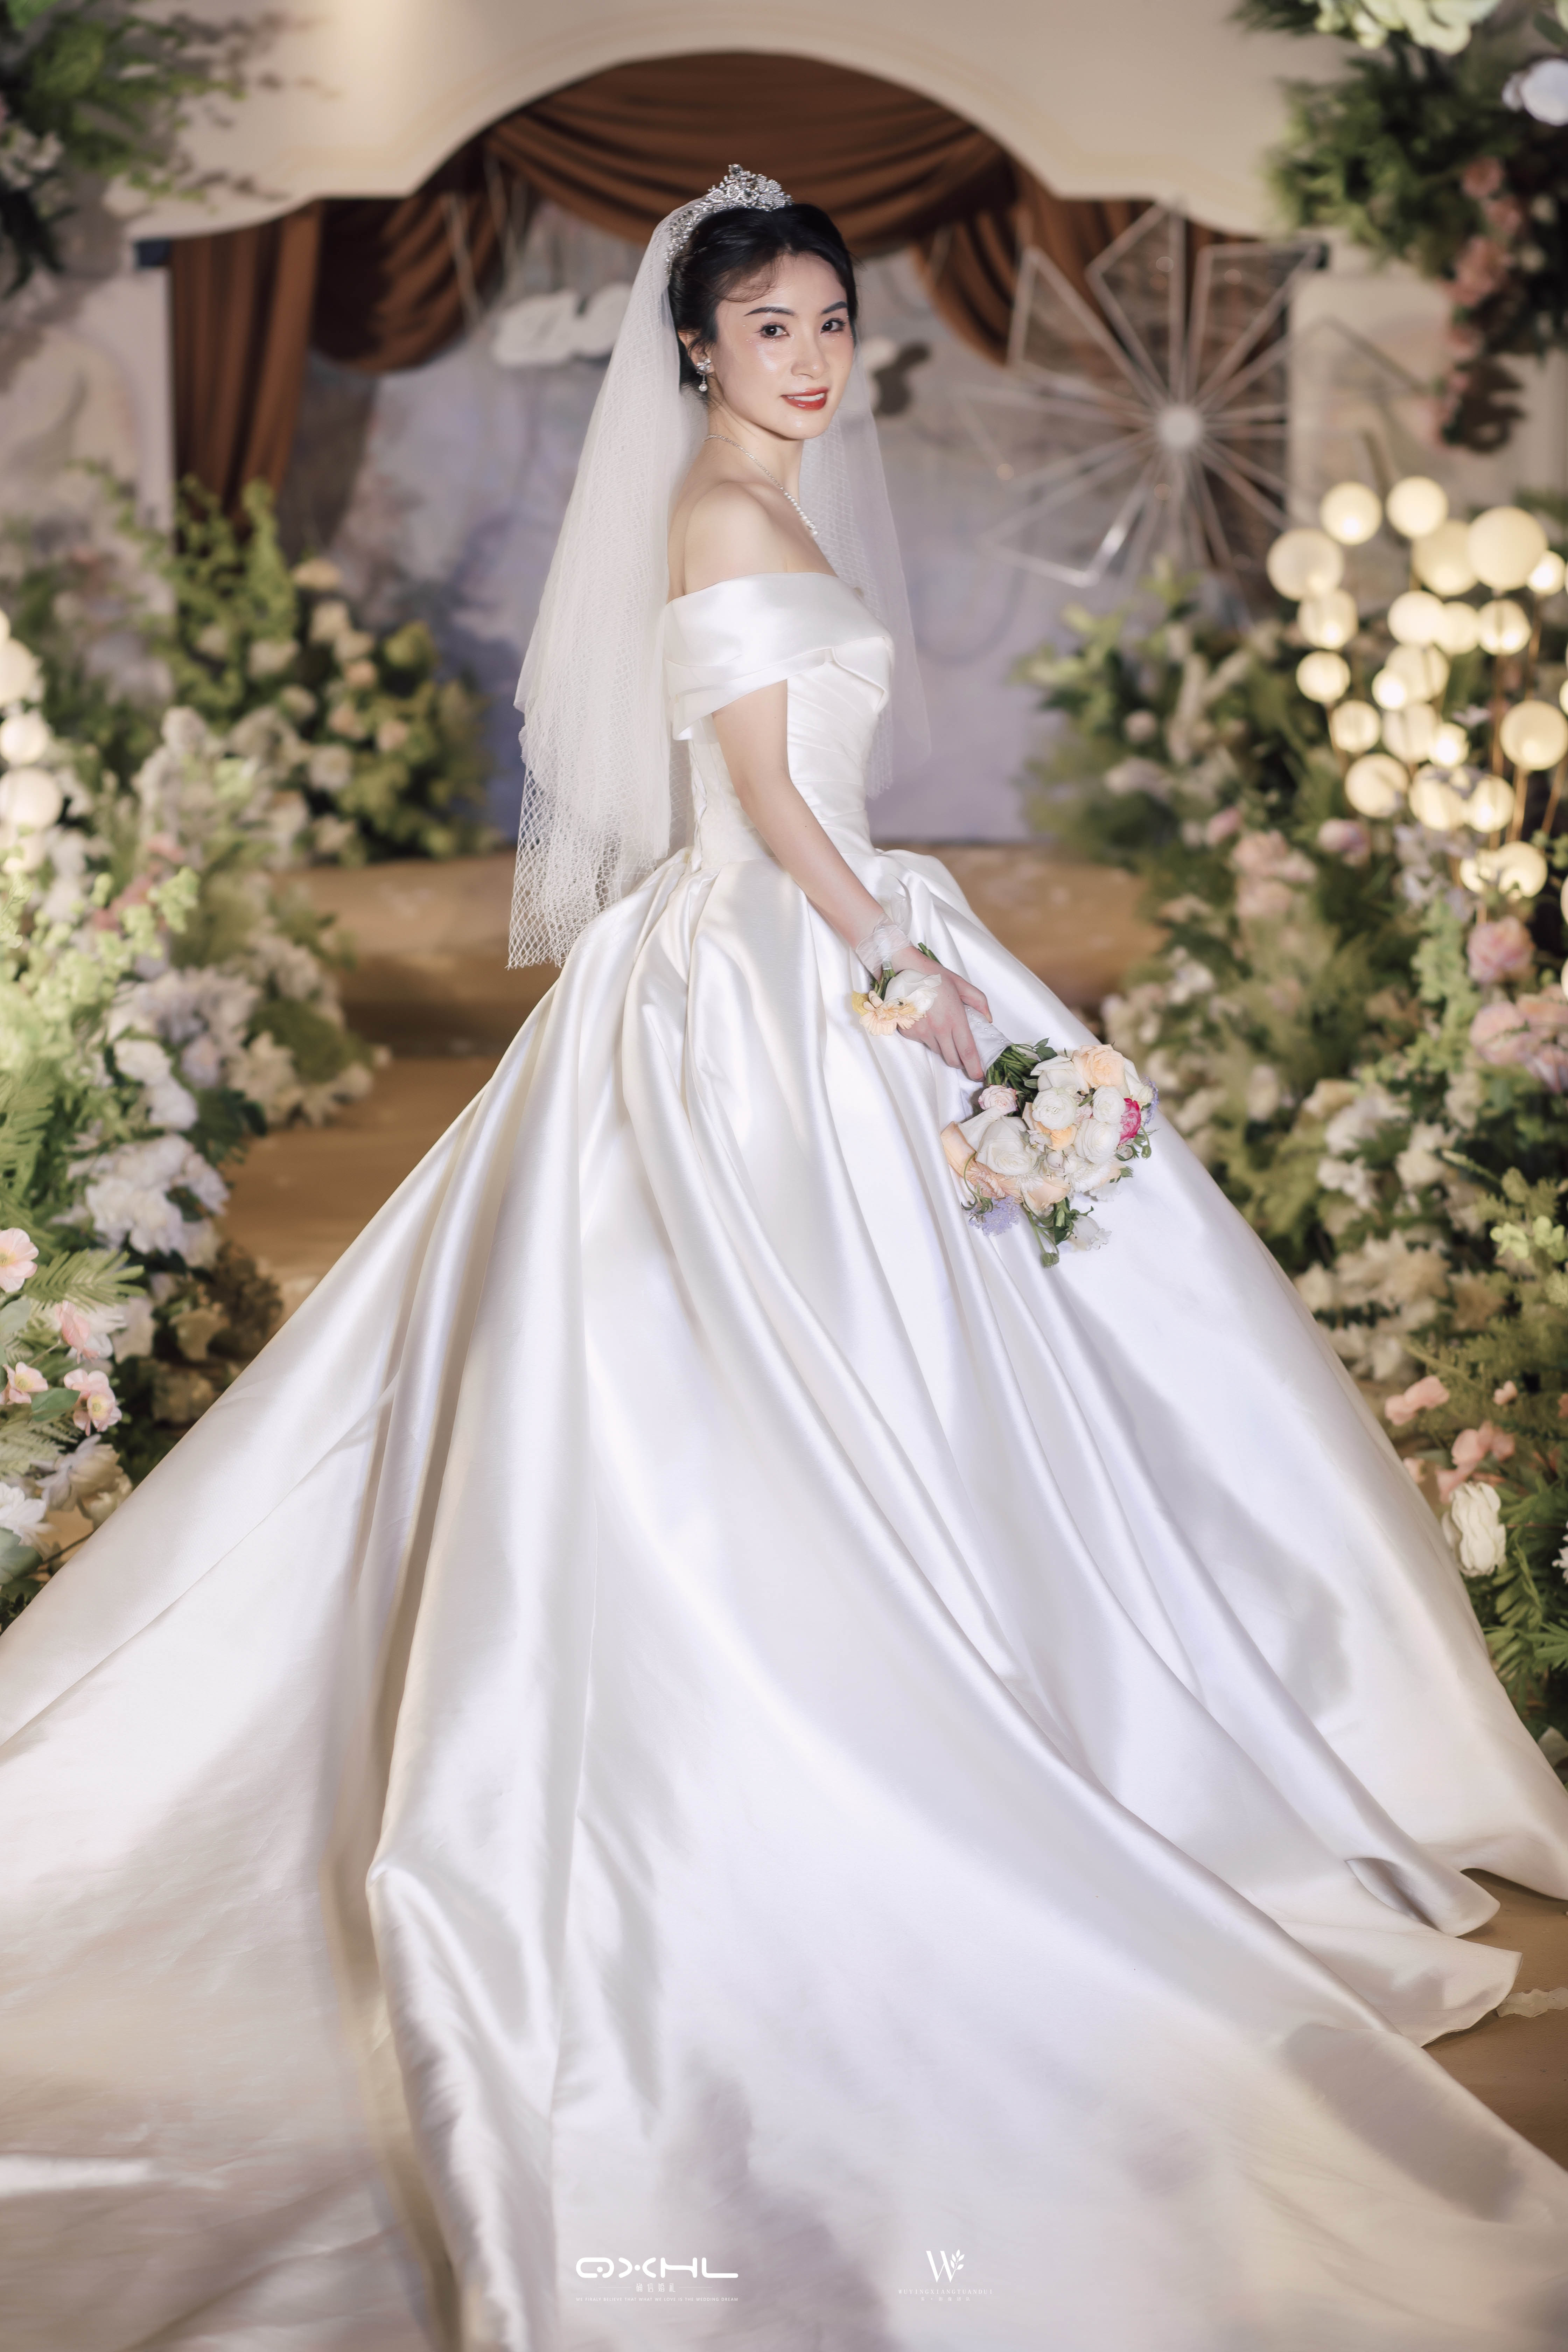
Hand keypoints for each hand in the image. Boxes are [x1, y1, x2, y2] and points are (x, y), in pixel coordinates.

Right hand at [894, 951, 991, 1080]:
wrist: (905, 971)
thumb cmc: (934, 976)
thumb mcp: (961, 984)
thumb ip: (979, 1001)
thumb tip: (988, 1019)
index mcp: (954, 1018)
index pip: (967, 1051)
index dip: (974, 1067)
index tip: (979, 1075)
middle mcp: (938, 1029)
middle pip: (952, 1059)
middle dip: (960, 1063)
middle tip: (963, 1056)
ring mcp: (922, 1032)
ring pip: (937, 1051)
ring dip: (944, 1047)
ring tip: (942, 1028)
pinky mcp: (909, 1032)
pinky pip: (923, 1042)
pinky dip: (928, 1038)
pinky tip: (927, 1021)